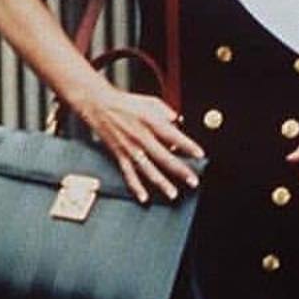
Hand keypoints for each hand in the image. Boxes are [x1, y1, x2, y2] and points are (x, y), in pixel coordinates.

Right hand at [73, 80, 204, 203]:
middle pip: (164, 157)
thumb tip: (178, 121)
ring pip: (148, 170)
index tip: (199, 154)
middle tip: (193, 181)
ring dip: (161, 183)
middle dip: (180, 170)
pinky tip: (144, 197)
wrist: (99, 105)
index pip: (173, 135)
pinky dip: (136, 187)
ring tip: (173, 193)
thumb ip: (166, 111)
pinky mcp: (120, 155)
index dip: (187, 145)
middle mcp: (140, 137)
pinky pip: (129, 174)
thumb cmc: (125, 103)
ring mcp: (130, 148)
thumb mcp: (150, 101)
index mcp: (150, 121)